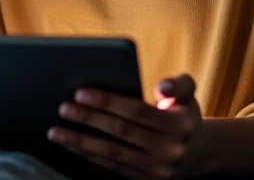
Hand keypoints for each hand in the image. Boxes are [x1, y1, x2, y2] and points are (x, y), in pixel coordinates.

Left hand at [47, 74, 204, 178]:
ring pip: (112, 155)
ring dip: (81, 143)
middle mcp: (168, 152)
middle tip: (63, 108)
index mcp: (178, 126)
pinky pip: (112, 169)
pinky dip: (89, 157)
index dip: (107, 101)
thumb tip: (161, 86)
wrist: (197, 153)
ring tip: (56, 131)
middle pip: (121, 133)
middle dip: (89, 120)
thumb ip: (179, 83)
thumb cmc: (182, 113)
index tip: (80, 92)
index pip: (136, 111)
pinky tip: (71, 145)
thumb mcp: (189, 93)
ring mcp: (156, 171)